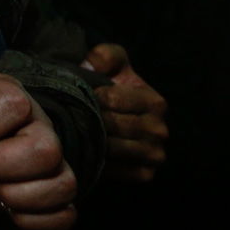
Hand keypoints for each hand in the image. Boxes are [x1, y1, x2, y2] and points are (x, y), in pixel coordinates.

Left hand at [0, 73, 76, 229]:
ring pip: (62, 183)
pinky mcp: (56, 189)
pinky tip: (8, 209)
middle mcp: (39, 124)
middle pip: (46, 148)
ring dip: (19, 196)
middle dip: (3, 166)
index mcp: (7, 96)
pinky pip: (66, 213)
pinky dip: (36, 220)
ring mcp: (54, 159)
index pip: (15, 105)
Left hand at [81, 43, 167, 181]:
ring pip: (111, 148)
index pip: (111, 99)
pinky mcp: (146, 174)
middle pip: (110, 125)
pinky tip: (87, 149)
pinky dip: (98, 161)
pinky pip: (116, 170)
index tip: (78, 95)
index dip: (90, 96)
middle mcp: (160, 130)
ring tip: (74, 130)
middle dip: (87, 118)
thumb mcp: (114, 64)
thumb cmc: (115, 86)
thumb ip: (105, 55)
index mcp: (155, 102)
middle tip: (69, 115)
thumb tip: (91, 64)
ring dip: (89, 140)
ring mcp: (155, 155)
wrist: (120, 117)